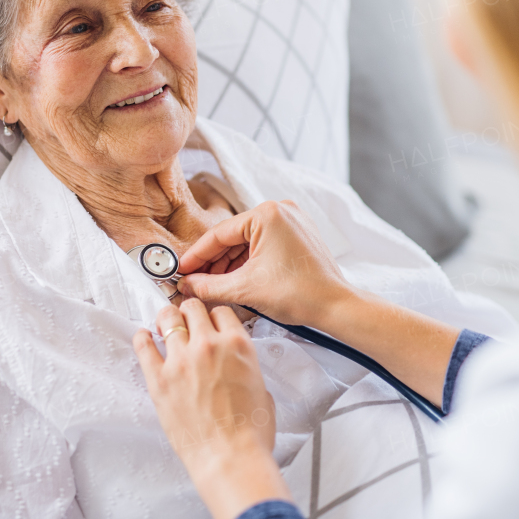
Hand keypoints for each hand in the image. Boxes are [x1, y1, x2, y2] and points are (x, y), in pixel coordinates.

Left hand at [133, 298, 291, 518]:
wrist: (231, 459)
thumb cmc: (250, 433)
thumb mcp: (261, 389)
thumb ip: (245, 367)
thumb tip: (235, 366)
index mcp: (237, 345)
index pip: (221, 312)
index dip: (215, 318)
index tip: (210, 324)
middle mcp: (208, 345)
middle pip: (192, 308)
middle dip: (190, 314)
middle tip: (187, 323)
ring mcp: (181, 360)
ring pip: (167, 318)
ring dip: (167, 320)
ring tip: (166, 327)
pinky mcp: (159, 379)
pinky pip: (143, 346)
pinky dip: (142, 338)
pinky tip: (144, 337)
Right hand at [176, 200, 352, 328]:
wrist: (336, 307)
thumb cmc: (300, 294)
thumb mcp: (244, 290)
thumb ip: (208, 286)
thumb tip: (187, 285)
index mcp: (266, 214)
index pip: (219, 234)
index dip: (196, 256)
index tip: (181, 270)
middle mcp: (280, 211)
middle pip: (233, 237)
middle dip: (213, 262)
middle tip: (193, 281)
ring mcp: (291, 221)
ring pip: (247, 242)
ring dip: (229, 264)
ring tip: (211, 285)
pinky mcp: (297, 235)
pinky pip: (263, 245)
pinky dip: (247, 262)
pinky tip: (233, 279)